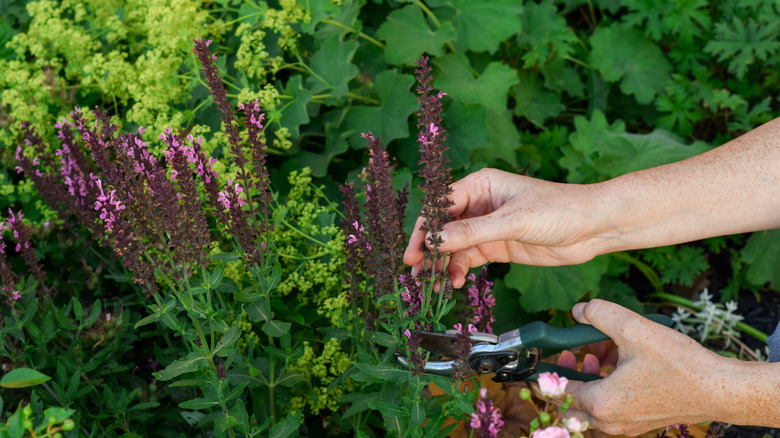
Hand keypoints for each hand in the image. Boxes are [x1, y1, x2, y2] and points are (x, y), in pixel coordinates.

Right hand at [403, 168, 611, 287]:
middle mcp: (480, 205)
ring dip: (443, 265)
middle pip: (443, 228)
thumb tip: (433, 239)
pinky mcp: (498, 247)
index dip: (424, 228)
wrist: (593, 227)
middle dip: (429, 250)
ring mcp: (488, 227)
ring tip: (434, 285)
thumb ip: (472, 231)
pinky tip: (455, 282)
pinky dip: (459, 270)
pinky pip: (470, 259)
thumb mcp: (513, 221)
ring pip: (454, 246)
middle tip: (416, 274)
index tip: (413, 252)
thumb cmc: (558, 209)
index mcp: (480, 185)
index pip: (440, 206)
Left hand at [561, 299, 731, 434]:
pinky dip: (609, 386)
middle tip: (578, 351)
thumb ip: (599, 314)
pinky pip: (612, 408)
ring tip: (603, 352)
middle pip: (572, 402)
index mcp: (601, 404)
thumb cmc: (678, 364)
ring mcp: (626, 426)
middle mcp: (609, 422)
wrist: (719, 390)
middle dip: (571, 373)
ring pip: (592, 405)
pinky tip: (623, 363)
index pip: (558, 391)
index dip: (553, 367)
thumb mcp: (633, 328)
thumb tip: (579, 310)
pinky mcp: (640, 424)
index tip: (557, 351)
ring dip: (591, 378)